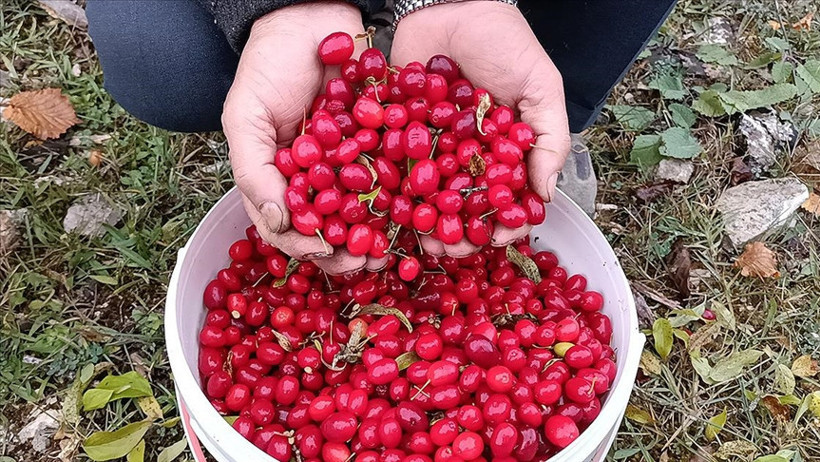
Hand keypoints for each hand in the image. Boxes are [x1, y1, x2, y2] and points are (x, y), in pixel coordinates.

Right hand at [223, 2, 384, 273]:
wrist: (311, 16)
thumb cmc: (268, 66)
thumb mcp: (245, 116)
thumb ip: (253, 169)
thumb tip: (276, 222)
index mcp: (281, 179)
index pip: (288, 226)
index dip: (303, 245)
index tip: (322, 251)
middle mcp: (318, 179)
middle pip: (331, 229)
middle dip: (346, 251)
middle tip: (364, 262)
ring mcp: (352, 165)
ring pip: (365, 212)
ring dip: (376, 235)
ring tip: (388, 250)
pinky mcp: (383, 144)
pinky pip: (395, 176)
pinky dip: (404, 198)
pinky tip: (413, 212)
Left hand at [391, 1, 570, 256]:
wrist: (450, 2)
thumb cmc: (504, 41)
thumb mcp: (540, 85)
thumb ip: (548, 139)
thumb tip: (545, 196)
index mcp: (502, 152)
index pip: (506, 199)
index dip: (504, 224)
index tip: (498, 240)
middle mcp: (466, 157)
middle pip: (463, 208)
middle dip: (459, 234)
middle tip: (451, 250)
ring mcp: (430, 148)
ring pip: (427, 197)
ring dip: (423, 223)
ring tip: (420, 240)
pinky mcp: (395, 133)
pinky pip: (391, 167)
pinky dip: (389, 190)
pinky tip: (387, 210)